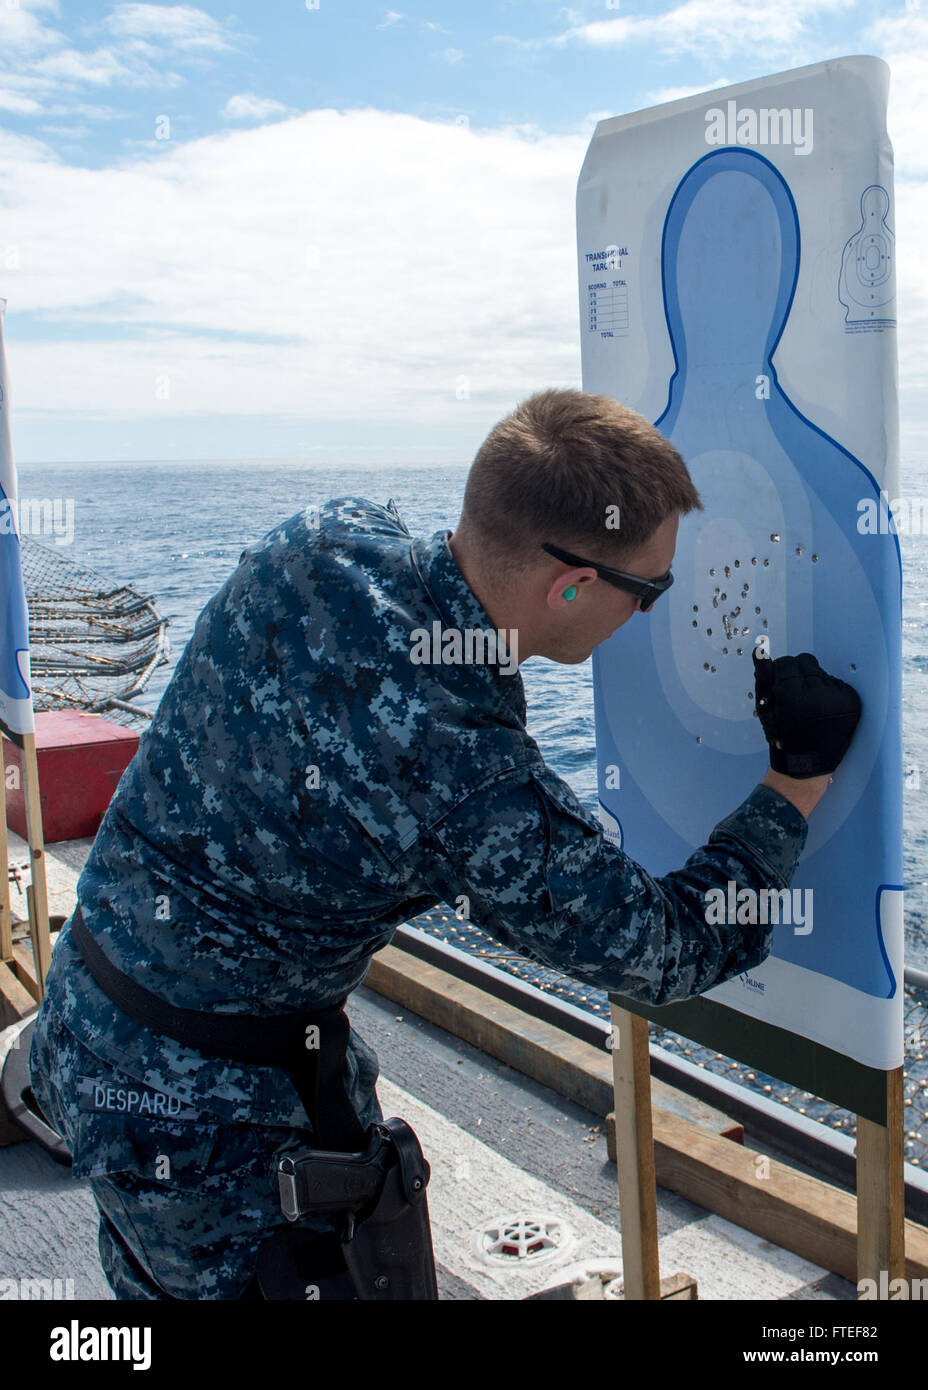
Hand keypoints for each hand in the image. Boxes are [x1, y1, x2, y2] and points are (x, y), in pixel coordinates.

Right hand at [753, 649, 861, 778]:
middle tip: (797, 694)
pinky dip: (829, 693)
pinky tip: (824, 709)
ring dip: (814, 683)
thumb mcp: (766, 707)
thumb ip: (764, 676)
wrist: (808, 764)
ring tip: (811, 705)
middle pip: (807, 661)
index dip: (782, 673)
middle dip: (798, 674)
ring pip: (822, 672)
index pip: (788, 662)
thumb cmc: (782, 735)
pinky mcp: (852, 702)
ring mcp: (838, 698)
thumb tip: (760, 649)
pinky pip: (837, 684)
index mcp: (793, 695)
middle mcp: (818, 694)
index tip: (782, 686)